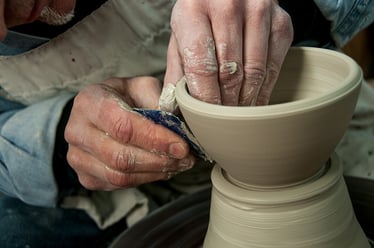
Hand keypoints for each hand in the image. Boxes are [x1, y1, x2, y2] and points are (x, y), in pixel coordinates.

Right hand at [65, 77, 194, 189]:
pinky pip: (117, 185)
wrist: (96, 113)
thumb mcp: (140, 87)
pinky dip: (145, 179)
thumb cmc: (121, 97)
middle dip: (160, 160)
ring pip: (120, 176)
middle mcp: (76, 130)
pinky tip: (160, 170)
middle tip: (186, 158)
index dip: (155, 139)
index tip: (182, 146)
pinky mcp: (85, 176)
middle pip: (121, 156)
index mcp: (90, 102)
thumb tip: (178, 127)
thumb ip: (157, 101)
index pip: (123, 126)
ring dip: (155, 173)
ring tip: (177, 164)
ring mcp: (77, 157)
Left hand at [162, 0, 292, 106]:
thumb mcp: (180, 36)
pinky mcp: (281, 21)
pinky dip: (264, 89)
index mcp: (194, 10)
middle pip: (230, 72)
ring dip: (246, 100)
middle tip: (222, 120)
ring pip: (255, 72)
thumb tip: (172, 109)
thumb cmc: (201, 15)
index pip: (202, 66)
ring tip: (237, 113)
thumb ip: (176, 72)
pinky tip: (254, 99)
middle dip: (226, 104)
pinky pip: (274, 66)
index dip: (206, 98)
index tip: (207, 117)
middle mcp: (228, 6)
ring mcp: (259, 11)